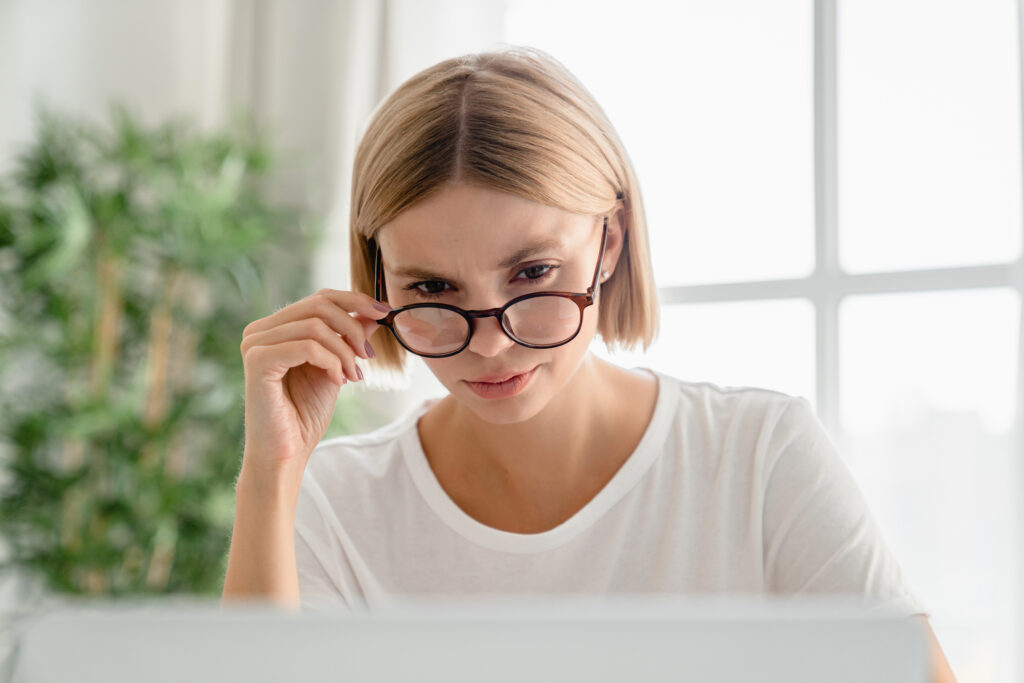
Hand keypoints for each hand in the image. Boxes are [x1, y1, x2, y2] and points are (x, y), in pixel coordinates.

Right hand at [238, 288, 390, 476]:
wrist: (286, 454)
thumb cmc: (305, 414)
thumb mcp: (335, 368)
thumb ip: (348, 339)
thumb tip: (372, 313)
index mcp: (274, 328)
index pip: (319, 298)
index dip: (355, 301)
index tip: (384, 312)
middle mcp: (259, 331)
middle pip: (318, 305)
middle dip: (352, 328)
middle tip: (367, 356)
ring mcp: (255, 344)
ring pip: (316, 326)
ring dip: (344, 351)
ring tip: (352, 376)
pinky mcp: (258, 362)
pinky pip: (308, 346)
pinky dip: (331, 362)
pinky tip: (338, 381)